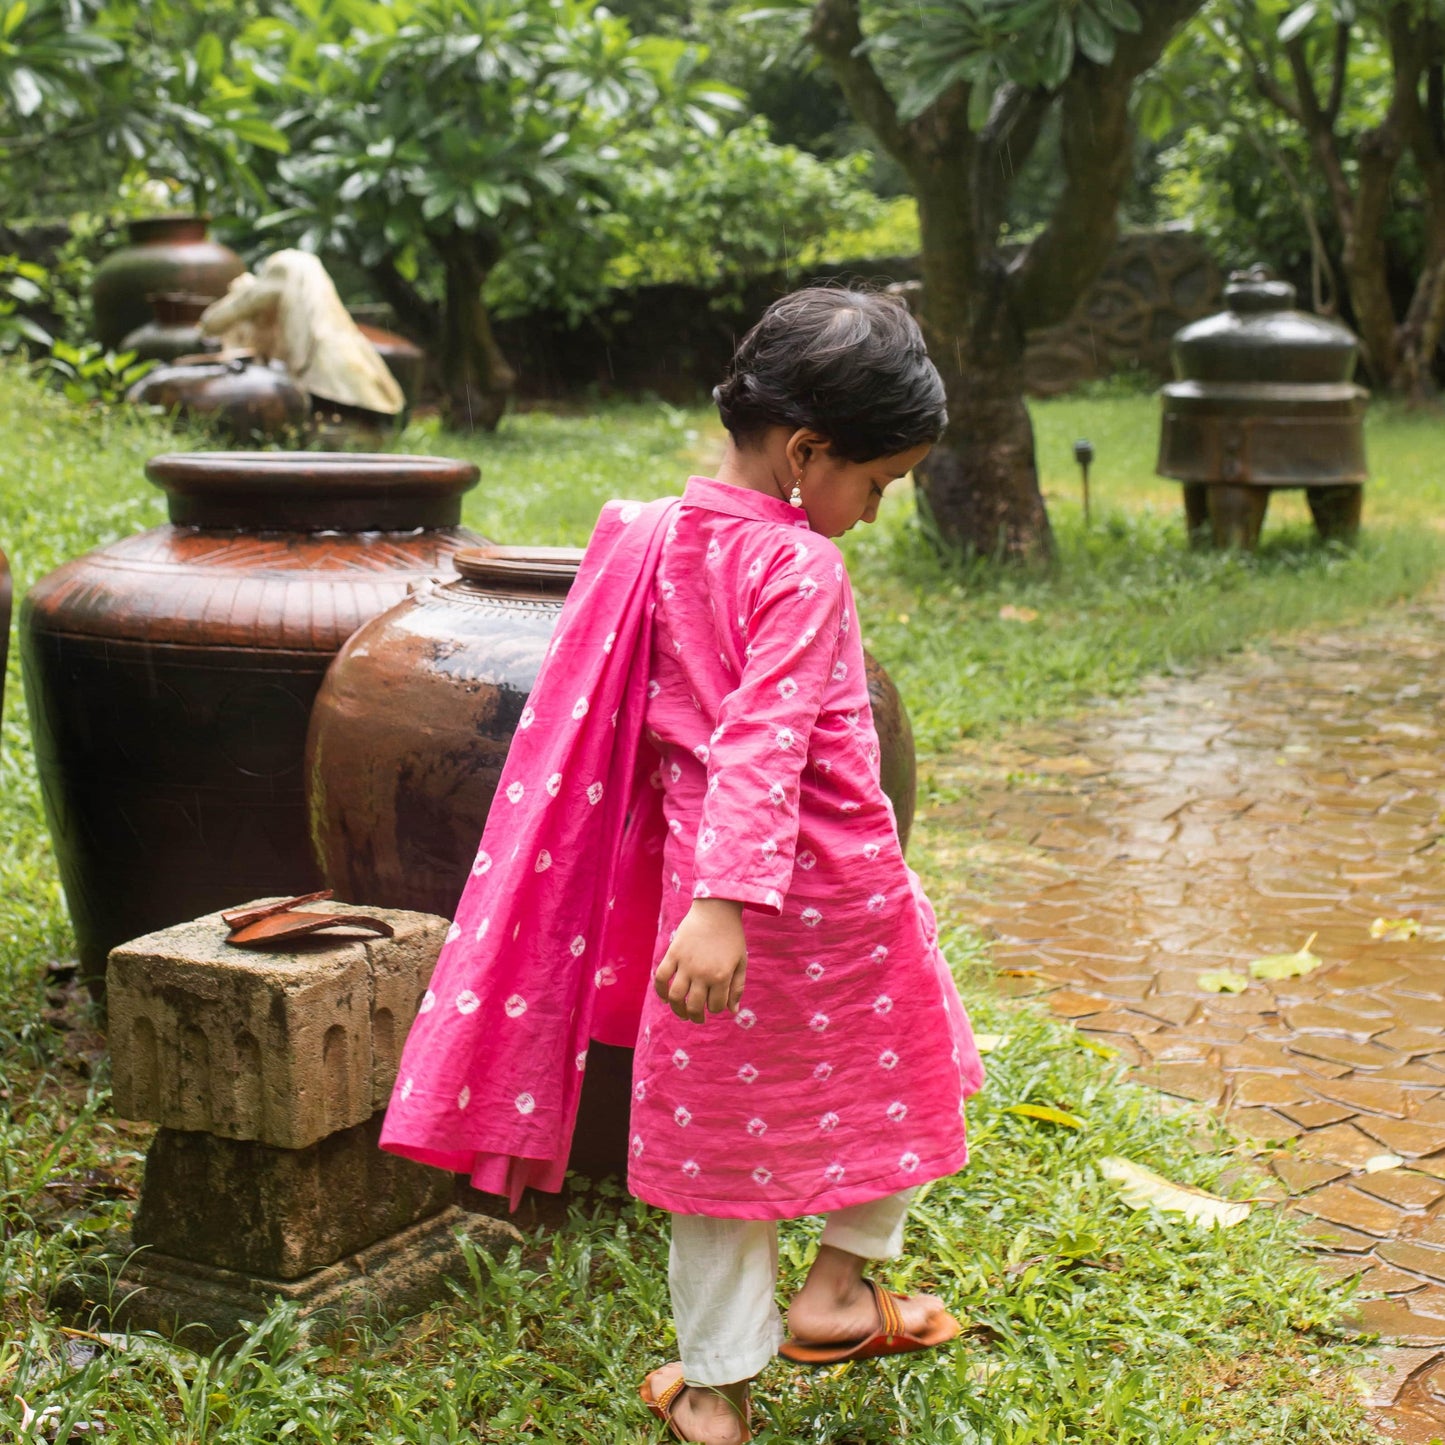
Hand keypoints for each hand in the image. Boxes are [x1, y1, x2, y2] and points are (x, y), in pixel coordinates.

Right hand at [654, 898, 746, 1023]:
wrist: (717, 910)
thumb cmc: (732, 936)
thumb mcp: (741, 962)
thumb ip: (737, 987)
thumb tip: (732, 1012)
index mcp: (721, 976)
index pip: (715, 1006)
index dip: (715, 1009)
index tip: (714, 1005)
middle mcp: (702, 973)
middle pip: (693, 1006)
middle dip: (695, 1016)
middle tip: (697, 1018)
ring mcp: (685, 964)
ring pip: (675, 996)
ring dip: (677, 1009)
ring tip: (682, 1013)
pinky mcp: (673, 954)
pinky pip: (661, 977)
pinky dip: (660, 991)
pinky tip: (665, 998)